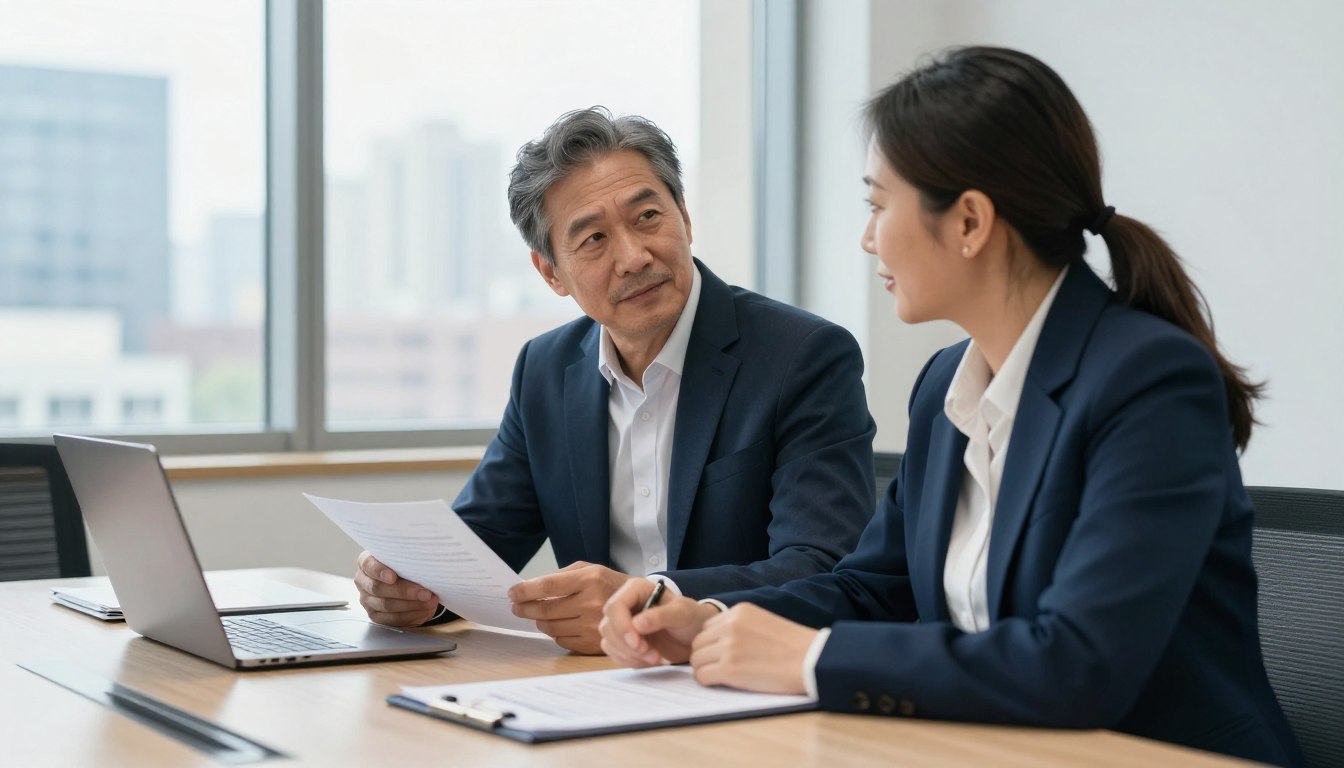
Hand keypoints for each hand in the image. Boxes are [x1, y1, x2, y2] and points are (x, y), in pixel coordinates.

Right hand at [353, 551, 439, 626]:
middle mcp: (363, 581)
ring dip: (411, 604)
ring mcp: (367, 600)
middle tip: (425, 592)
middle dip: (404, 591)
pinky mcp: (376, 615)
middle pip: (378, 588)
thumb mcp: (404, 558)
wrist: (406, 580)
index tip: (393, 577)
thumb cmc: (404, 565)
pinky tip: (424, 610)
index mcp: (366, 562)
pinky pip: (392, 618)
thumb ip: (407, 559)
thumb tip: (424, 565)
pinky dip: (411, 615)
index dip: (380, 572)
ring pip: (386, 605)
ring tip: (429, 601)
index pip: (368, 565)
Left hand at [508, 561, 630, 653]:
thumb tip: (530, 588)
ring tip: (537, 614)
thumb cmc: (608, 584)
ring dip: (538, 621)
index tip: (512, 593)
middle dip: (524, 608)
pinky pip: (561, 640)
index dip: (525, 591)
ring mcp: (592, 625)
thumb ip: (561, 576)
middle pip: (545, 610)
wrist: (641, 606)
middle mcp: (591, 603)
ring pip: (550, 627)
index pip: (548, 586)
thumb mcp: (590, 569)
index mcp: (589, 579)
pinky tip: (557, 624)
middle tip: (516, 606)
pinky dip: (554, 632)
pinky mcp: (593, 643)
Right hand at [599, 579, 718, 666]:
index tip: (638, 644)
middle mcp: (625, 605)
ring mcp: (622, 624)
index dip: (622, 627)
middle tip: (652, 655)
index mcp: (636, 590)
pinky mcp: (623, 641)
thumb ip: (661, 616)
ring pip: (608, 642)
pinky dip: (630, 661)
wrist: (695, 635)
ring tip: (654, 658)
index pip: (615, 607)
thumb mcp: (683, 613)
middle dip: (627, 645)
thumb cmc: (692, 618)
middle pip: (608, 626)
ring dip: (630, 655)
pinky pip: (615, 654)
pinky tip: (648, 659)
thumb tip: (637, 624)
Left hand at [689, 603, 816, 694]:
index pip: (706, 627)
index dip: (712, 644)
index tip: (723, 654)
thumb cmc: (793, 646)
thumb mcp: (763, 622)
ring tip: (726, 676)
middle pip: (697, 643)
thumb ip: (738, 626)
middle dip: (706, 657)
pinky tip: (726, 683)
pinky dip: (709, 682)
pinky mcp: (730, 668)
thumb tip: (715, 642)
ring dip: (707, 670)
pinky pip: (702, 676)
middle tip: (721, 668)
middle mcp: (730, 625)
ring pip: (696, 660)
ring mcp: (729, 646)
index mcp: (739, 611)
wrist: (812, 660)